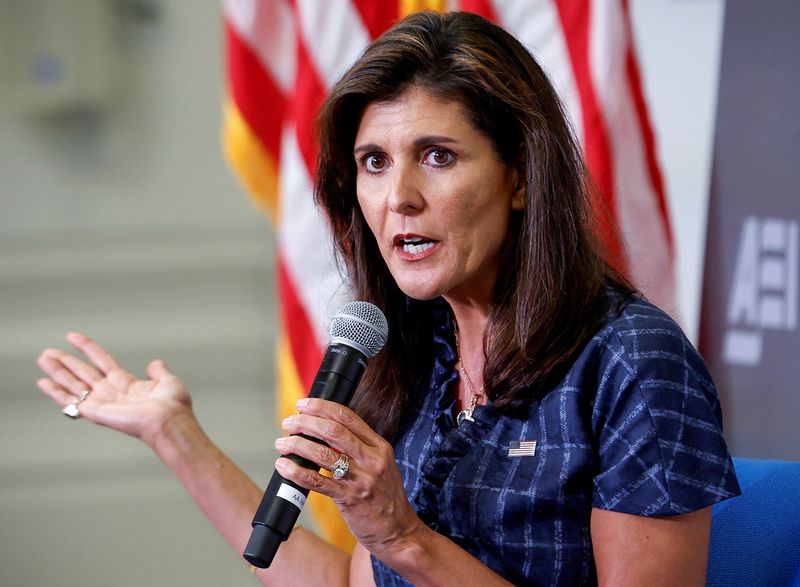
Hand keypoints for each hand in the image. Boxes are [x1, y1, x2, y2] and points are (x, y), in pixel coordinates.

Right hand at [36, 332, 192, 448]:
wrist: (169, 421)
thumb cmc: (172, 406)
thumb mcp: (167, 381)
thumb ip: (158, 372)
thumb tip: (156, 363)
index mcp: (126, 383)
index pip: (102, 361)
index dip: (87, 348)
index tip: (72, 336)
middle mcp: (110, 392)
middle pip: (82, 372)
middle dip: (65, 361)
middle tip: (48, 352)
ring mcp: (101, 402)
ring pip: (72, 383)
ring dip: (56, 371)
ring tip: (42, 358)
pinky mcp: (94, 411)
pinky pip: (69, 400)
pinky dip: (54, 392)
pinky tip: (42, 382)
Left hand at [274, 398, 423, 557]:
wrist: (398, 531)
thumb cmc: (385, 497)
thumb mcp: (381, 465)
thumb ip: (359, 448)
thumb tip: (325, 431)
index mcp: (379, 446)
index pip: (347, 416)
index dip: (321, 406)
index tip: (302, 404)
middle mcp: (372, 459)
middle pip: (332, 430)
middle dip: (305, 423)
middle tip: (288, 423)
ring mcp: (361, 479)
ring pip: (322, 453)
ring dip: (297, 445)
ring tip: (282, 444)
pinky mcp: (349, 499)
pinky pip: (317, 481)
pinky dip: (297, 472)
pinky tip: (284, 467)